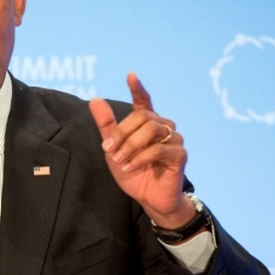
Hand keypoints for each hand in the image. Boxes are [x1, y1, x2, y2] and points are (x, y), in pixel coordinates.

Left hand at [88, 72, 195, 228]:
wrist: (148, 198)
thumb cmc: (133, 173)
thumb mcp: (113, 150)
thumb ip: (106, 126)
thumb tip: (95, 99)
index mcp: (146, 124)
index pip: (143, 101)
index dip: (137, 89)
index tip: (131, 75)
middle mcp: (163, 127)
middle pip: (142, 116)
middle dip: (122, 132)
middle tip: (109, 149)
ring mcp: (174, 139)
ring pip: (151, 130)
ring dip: (130, 145)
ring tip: (120, 160)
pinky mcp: (180, 155)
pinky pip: (159, 149)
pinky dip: (140, 158)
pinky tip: (130, 167)